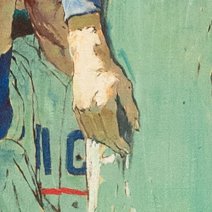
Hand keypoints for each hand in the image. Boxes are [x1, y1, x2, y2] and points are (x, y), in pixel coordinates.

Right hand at [69, 28, 137, 149]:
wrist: (89, 61)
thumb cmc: (109, 72)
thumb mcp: (126, 88)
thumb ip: (131, 109)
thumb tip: (135, 127)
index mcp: (105, 104)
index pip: (113, 132)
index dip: (120, 143)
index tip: (126, 149)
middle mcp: (91, 109)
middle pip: (102, 136)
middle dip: (112, 145)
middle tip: (120, 150)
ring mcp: (81, 109)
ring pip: (92, 134)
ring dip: (102, 142)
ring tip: (112, 145)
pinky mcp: (76, 108)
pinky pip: (83, 128)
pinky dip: (91, 135)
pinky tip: (99, 137)